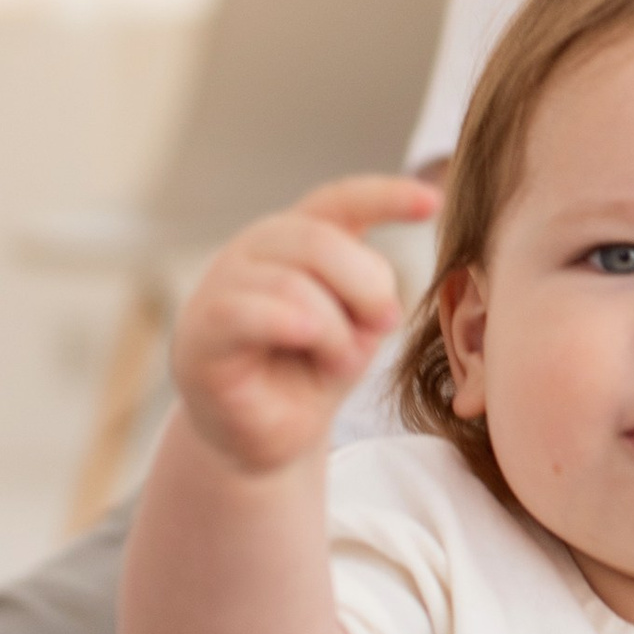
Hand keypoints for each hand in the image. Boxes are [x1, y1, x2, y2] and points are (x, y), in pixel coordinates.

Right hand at [169, 175, 440, 475]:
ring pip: (290, 280)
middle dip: (365, 283)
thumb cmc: (308, 374)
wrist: (263, 437)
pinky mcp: (200, 333)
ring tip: (340, 361)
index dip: (385, 196)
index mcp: (296, 239)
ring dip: (332, 327)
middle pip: (318, 238)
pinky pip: (243, 312)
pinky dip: (285, 322)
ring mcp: (221, 287)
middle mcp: (254, 251)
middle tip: (384, 326)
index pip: (338, 202)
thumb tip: (379, 301)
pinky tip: (308, 336)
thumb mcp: (357, 329)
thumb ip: (368, 299)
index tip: (432, 203)